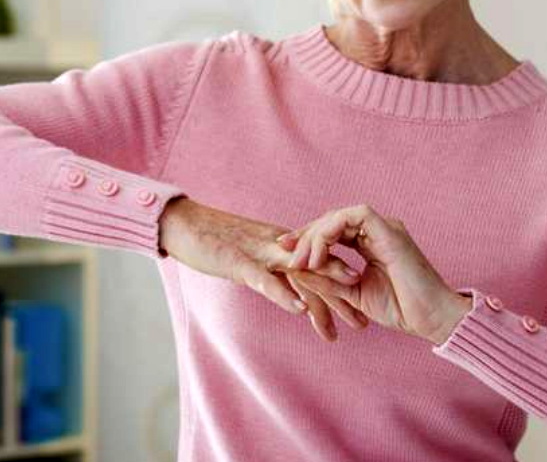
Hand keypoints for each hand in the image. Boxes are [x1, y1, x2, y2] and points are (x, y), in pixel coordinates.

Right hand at [160, 197, 369, 341]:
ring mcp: (260, 253)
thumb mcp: (247, 260)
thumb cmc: (212, 243)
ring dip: (325, 299)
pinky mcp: (239, 262)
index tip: (360, 309)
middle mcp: (278, 247)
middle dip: (342, 299)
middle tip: (364, 324)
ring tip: (346, 321)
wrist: (182, 222)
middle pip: (319, 273)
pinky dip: (284, 294)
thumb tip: (288, 292)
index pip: (318, 267)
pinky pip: (265, 280)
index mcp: (280, 246)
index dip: (340, 288)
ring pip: (301, 276)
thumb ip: (269, 273)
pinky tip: (300, 310)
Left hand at [275, 204, 470, 344]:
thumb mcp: (352, 295)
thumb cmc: (401, 309)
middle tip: (285, 252)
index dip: (308, 239)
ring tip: (303, 260)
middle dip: (306, 233)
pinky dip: (331, 232)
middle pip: (332, 220)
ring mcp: (384, 228)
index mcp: (372, 244)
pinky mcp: (389, 229)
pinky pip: (353, 216)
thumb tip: (296, 271)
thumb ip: (327, 281)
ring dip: (316, 234)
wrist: (430, 318)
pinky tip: (319, 255)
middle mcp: (378, 232)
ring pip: (339, 215)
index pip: (333, 232)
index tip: (285, 252)